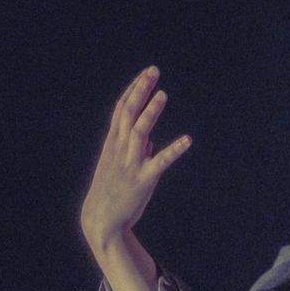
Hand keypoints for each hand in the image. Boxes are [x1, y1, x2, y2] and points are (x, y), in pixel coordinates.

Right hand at [81, 66, 191, 247]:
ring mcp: (130, 163)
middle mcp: (119, 149)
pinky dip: (173, 150)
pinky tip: (188, 140)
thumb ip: (134, 150)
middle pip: (128, 113)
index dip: (134, 90)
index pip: (122, 110)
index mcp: (113, 143)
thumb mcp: (119, 166)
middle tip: (153, 71)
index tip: (147, 74)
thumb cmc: (112, 190)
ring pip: (138, 132)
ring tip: (163, 94)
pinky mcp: (143, 179)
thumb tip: (149, 140)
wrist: (101, 219)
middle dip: (140, 91)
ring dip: (150, 113)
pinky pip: (159, 162)